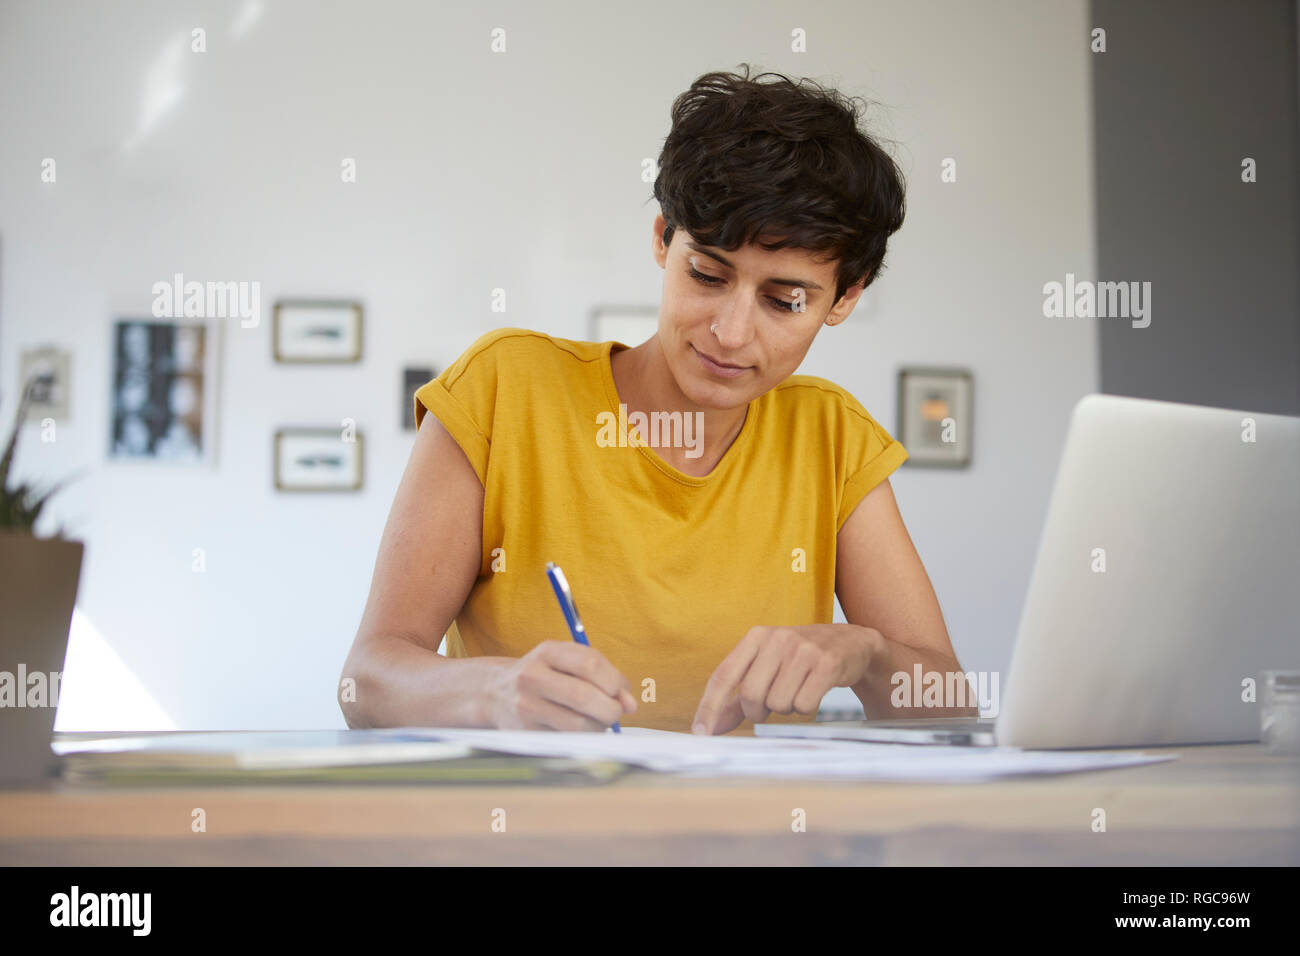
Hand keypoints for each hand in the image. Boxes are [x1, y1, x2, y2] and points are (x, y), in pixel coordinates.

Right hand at [490, 640, 636, 730]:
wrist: (493, 692)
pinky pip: (567, 740)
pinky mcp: (526, 731)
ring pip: (578, 724)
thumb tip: (630, 704)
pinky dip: (583, 738)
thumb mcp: (567, 662)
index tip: (620, 692)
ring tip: (597, 721)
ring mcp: (526, 706)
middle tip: (615, 712)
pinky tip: (581, 730)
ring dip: (599, 727)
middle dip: (611, 709)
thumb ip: (602, 675)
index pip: (590, 663)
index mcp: (547, 651)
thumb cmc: (544, 675)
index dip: (614, 681)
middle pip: (585, 696)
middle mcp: (532, 676)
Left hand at [691, 624, 879, 734]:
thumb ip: (737, 696)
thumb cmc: (799, 659)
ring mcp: (803, 650)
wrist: (850, 643)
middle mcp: (777, 639)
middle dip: (756, 712)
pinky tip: (813, 692)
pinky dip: (805, 708)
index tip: (701, 733)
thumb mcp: (766, 666)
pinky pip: (804, 704)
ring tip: (796, 691)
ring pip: (778, 703)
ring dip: (785, 709)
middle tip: (768, 708)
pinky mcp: (827, 664)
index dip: (709, 707)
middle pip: (751, 695)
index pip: (724, 675)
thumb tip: (709, 727)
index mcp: (756, 637)